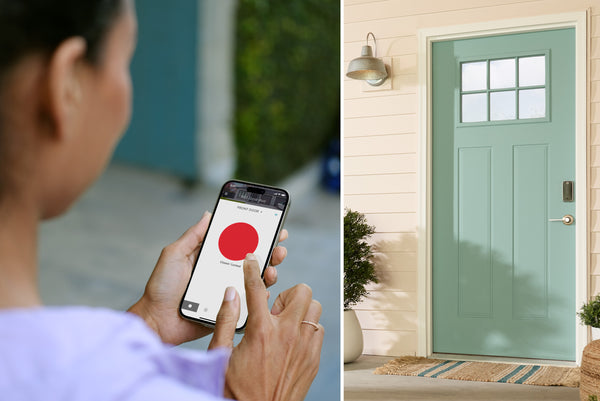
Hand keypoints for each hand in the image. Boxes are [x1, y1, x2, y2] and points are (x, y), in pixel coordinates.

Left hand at [128, 212, 287, 344]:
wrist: (156, 321)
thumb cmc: (161, 288)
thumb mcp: (174, 255)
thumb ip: (193, 236)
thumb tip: (208, 214)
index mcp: (211, 258)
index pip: (238, 242)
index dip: (255, 234)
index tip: (271, 226)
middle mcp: (222, 273)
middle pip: (252, 260)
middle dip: (270, 251)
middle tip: (279, 247)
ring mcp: (227, 291)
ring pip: (255, 280)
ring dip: (269, 272)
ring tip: (272, 268)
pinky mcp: (229, 310)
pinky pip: (249, 302)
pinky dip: (260, 295)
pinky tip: (265, 289)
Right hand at [210, 254, 323, 400]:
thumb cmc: (236, 389)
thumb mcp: (221, 354)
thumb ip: (225, 319)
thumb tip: (230, 293)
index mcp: (261, 331)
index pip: (257, 288)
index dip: (252, 268)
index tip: (251, 258)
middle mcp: (288, 335)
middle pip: (302, 291)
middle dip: (287, 295)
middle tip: (273, 311)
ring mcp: (305, 347)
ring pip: (315, 309)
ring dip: (300, 311)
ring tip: (284, 326)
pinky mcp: (314, 359)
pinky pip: (319, 331)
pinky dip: (307, 330)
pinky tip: (292, 341)